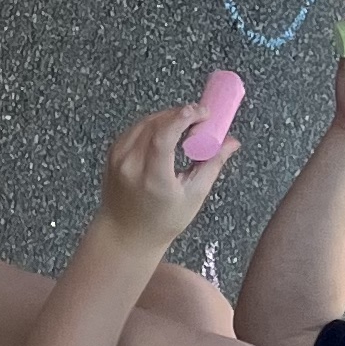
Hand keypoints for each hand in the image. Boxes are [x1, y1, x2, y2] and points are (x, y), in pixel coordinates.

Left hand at [96, 99, 233, 248]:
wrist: (125, 233)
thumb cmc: (162, 221)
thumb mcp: (194, 195)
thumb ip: (212, 164)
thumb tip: (232, 141)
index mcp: (153, 178)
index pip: (163, 137)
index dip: (182, 118)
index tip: (202, 112)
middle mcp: (131, 164)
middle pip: (156, 124)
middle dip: (180, 114)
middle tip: (201, 117)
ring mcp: (118, 157)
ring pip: (145, 122)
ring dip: (168, 117)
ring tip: (189, 124)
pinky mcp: (113, 153)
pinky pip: (135, 129)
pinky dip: (153, 125)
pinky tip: (168, 131)